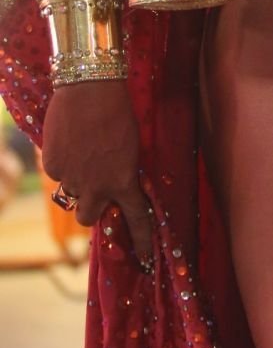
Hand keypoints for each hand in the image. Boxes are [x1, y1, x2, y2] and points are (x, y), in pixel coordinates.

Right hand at [42, 79, 152, 265]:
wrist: (90, 87)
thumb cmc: (119, 110)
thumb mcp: (130, 145)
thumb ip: (121, 169)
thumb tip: (112, 180)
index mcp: (124, 181)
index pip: (137, 219)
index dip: (142, 241)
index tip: (146, 260)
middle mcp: (96, 187)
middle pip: (87, 217)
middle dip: (89, 207)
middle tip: (93, 188)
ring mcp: (71, 178)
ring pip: (69, 193)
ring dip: (75, 182)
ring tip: (82, 153)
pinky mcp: (52, 165)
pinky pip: (56, 171)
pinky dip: (62, 160)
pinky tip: (69, 138)